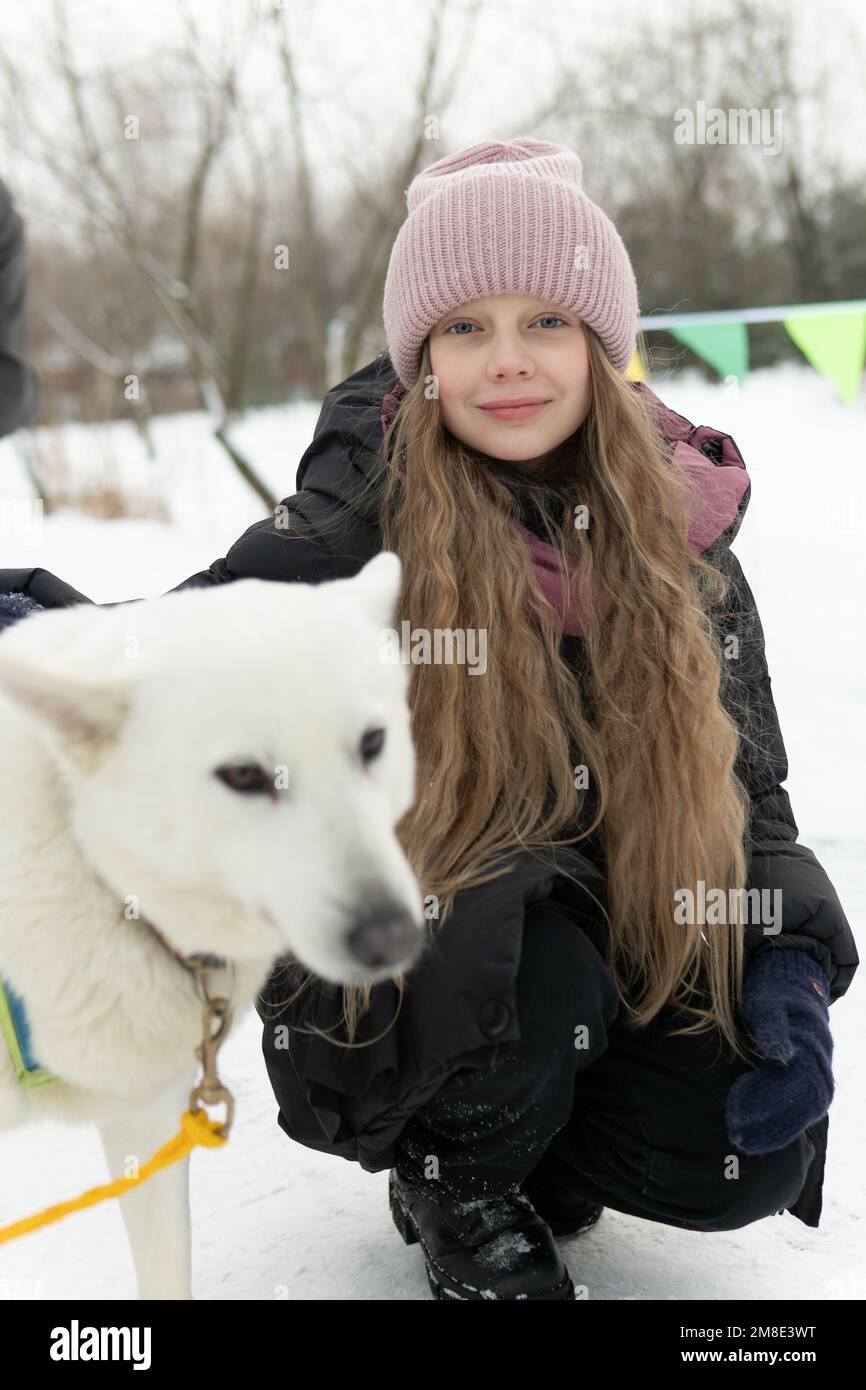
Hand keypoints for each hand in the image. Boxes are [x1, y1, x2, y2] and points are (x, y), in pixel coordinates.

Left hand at [725, 948, 833, 1155]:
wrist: (794, 987)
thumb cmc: (775, 994)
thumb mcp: (769, 1003)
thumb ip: (773, 1029)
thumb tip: (778, 1057)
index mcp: (810, 1048)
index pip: (792, 1085)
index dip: (766, 1102)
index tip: (737, 1112)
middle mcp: (819, 1068)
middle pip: (799, 1105)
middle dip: (767, 1123)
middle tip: (735, 1133)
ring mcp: (818, 1078)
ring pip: (801, 1114)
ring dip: (773, 1130)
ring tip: (742, 1140)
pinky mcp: (809, 1085)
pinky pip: (799, 1113)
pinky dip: (779, 1127)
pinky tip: (756, 1137)